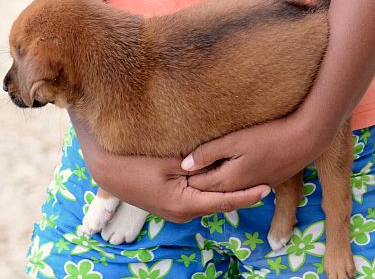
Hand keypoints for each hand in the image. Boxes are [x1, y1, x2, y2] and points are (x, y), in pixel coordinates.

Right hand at [76, 118, 269, 222]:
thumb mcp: (169, 161)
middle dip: (237, 188)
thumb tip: (219, 161)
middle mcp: (183, 212)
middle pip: (217, 201)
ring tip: (245, 171)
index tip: (266, 187)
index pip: (224, 201)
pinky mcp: (171, 203)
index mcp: (185, 204)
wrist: (108, 170)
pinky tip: (217, 172)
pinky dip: (207, 185)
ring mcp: (176, 210)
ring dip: (222, 186)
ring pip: (206, 197)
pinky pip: (195, 194)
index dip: (246, 194)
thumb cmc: (137, 163)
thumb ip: (196, 162)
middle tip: (260, 173)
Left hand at [181, 113, 325, 192]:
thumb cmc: (268, 135)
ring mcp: (253, 185)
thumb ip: (208, 153)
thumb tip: (184, 166)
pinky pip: (240, 183)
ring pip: (226, 187)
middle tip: (177, 169)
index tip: (170, 168)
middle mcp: (239, 188)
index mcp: (229, 180)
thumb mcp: (234, 141)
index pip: (198, 184)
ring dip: (213, 179)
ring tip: (199, 168)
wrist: (304, 139)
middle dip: (195, 181)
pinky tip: (226, 167)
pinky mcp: (265, 180)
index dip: (184, 177)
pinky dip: (229, 178)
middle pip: (211, 188)